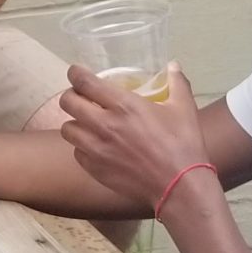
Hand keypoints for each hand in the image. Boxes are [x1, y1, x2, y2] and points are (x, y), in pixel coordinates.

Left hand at [56, 62, 206, 216]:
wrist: (179, 187)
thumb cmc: (183, 145)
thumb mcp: (184, 108)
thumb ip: (177, 82)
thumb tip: (173, 65)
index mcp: (124, 106)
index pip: (85, 83)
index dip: (75, 74)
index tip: (76, 73)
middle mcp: (103, 125)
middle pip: (67, 103)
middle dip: (71, 96)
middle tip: (81, 97)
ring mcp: (96, 149)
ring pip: (67, 129)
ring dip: (75, 122)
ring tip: (86, 123)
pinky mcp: (95, 169)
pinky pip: (76, 152)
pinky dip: (82, 147)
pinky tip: (95, 146)